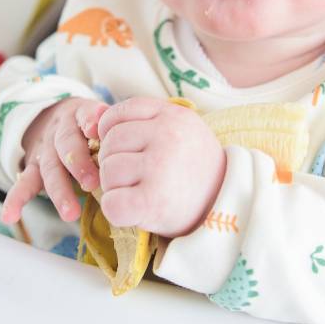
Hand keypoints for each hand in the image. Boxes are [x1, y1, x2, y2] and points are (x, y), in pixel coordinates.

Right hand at [1, 97, 108, 224]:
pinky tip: (10, 216)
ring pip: (50, 169)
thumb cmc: (90, 125)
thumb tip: (128, 133)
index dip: (90, 122)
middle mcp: (60, 131)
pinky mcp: (33, 166)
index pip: (85, 116)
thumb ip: (111, 124)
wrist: (55, 116)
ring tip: (70, 212)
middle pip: (67, 145)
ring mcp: (45, 150)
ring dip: (59, 191)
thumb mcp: (100, 115)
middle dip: (78, 164)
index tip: (96, 130)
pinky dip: (16, 199)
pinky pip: (24, 183)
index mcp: (80, 115)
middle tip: (92, 183)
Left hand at [95, 97, 226, 237]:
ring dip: (115, 186)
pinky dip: (115, 209)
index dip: (113, 133)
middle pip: (110, 143)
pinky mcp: (153, 201)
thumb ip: (146, 121)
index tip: (128, 150)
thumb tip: (97, 120)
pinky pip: (112, 202)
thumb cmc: (195, 168)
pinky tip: (133, 210)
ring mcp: (159, 167)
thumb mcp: (181, 131)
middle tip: (137, 177)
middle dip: (114, 161)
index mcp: (172, 115)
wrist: (227, 204)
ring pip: (108, 171)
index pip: (119, 113)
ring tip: (139, 191)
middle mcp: (167, 136)